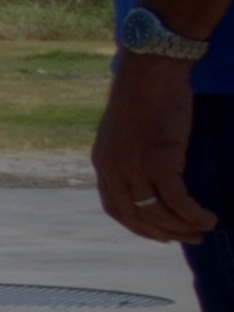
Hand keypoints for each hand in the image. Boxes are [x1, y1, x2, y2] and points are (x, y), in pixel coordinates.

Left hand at [98, 52, 212, 241]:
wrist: (150, 72)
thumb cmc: (144, 96)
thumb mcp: (124, 131)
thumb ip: (128, 155)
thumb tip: (147, 176)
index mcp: (103, 163)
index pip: (115, 208)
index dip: (139, 226)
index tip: (160, 233)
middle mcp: (114, 169)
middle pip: (137, 217)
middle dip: (165, 233)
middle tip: (189, 238)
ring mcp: (135, 167)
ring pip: (159, 213)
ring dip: (183, 227)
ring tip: (204, 228)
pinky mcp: (159, 162)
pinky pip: (177, 201)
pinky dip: (193, 214)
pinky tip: (208, 217)